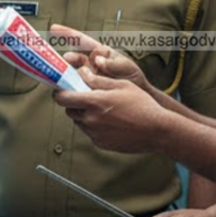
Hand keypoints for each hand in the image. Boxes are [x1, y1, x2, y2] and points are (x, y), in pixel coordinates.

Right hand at [52, 25, 150, 90]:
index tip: (53, 28)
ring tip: (68, 79)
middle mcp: (89, 64)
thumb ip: (115, 63)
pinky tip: (70, 92)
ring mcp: (85, 77)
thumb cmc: (134, 81)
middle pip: (72, 59)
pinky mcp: (84, 90)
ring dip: (66, 76)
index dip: (67, 34)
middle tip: (67, 63)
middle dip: (67, 60)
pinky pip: (73, 88)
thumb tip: (98, 60)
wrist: (136, 103)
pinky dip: (70, 89)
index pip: (82, 41)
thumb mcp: (128, 69)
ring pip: (70, 74)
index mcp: (99, 54)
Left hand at [53, 71, 170, 152]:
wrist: (156, 130)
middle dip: (74, 103)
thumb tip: (82, 73)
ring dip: (84, 115)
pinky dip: (95, 126)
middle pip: (69, 110)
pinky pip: (90, 132)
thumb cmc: (142, 105)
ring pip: (79, 122)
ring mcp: (95, 133)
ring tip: (104, 109)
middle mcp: (91, 120)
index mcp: (94, 102)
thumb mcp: (121, 85)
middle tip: (87, 97)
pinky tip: (111, 121)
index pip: (63, 98)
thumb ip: (98, 80)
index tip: (61, 90)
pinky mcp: (101, 143)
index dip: (59, 93)